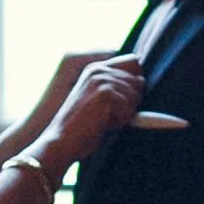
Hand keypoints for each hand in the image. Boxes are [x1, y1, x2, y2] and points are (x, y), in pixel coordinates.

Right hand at [42, 54, 146, 171]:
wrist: (62, 140)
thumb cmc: (80, 126)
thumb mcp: (95, 98)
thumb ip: (114, 87)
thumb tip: (142, 81)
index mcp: (95, 68)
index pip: (133, 62)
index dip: (134, 82)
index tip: (122, 100)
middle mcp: (98, 69)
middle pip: (139, 81)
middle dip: (130, 101)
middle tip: (108, 114)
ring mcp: (101, 80)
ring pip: (136, 96)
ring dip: (125, 113)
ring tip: (103, 119)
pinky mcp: (105, 93)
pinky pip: (130, 110)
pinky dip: (120, 122)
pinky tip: (102, 124)